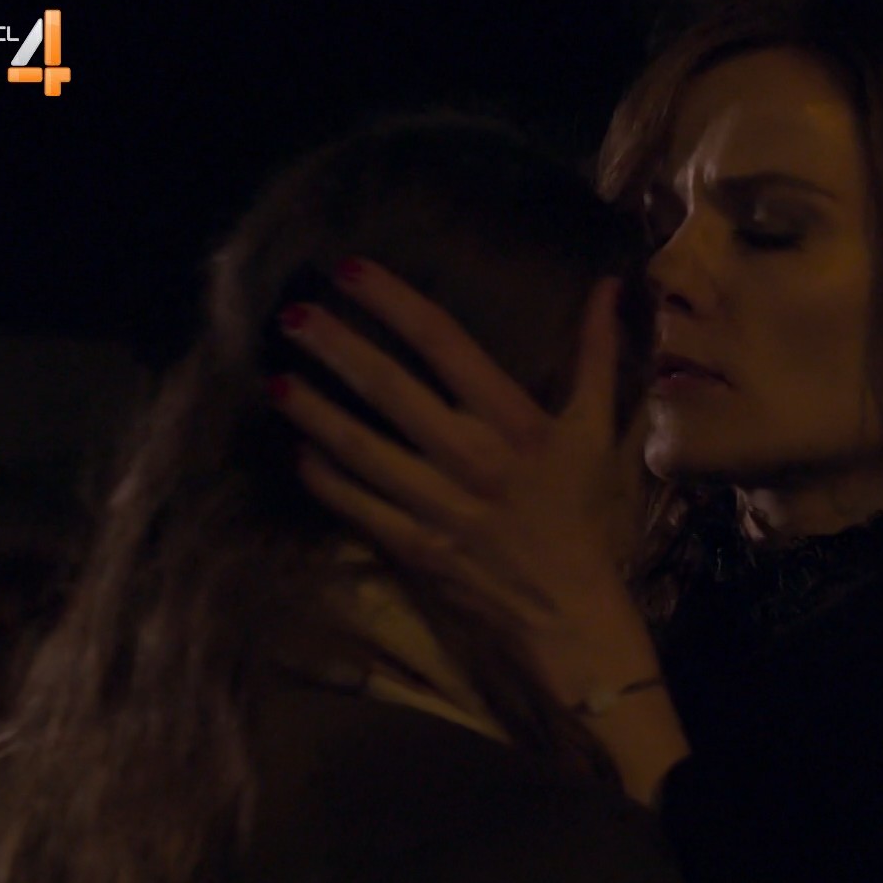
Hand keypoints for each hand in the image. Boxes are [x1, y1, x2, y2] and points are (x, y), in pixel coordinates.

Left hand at [267, 257, 648, 705]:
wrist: (571, 612)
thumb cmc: (584, 515)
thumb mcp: (599, 431)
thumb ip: (597, 354)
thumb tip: (606, 286)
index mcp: (514, 422)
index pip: (444, 344)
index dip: (394, 302)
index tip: (350, 270)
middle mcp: (469, 456)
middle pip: (388, 389)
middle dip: (336, 346)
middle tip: (291, 313)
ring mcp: (435, 505)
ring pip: (359, 448)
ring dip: (314, 410)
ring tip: (276, 376)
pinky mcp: (413, 547)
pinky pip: (356, 505)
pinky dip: (325, 478)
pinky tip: (300, 450)